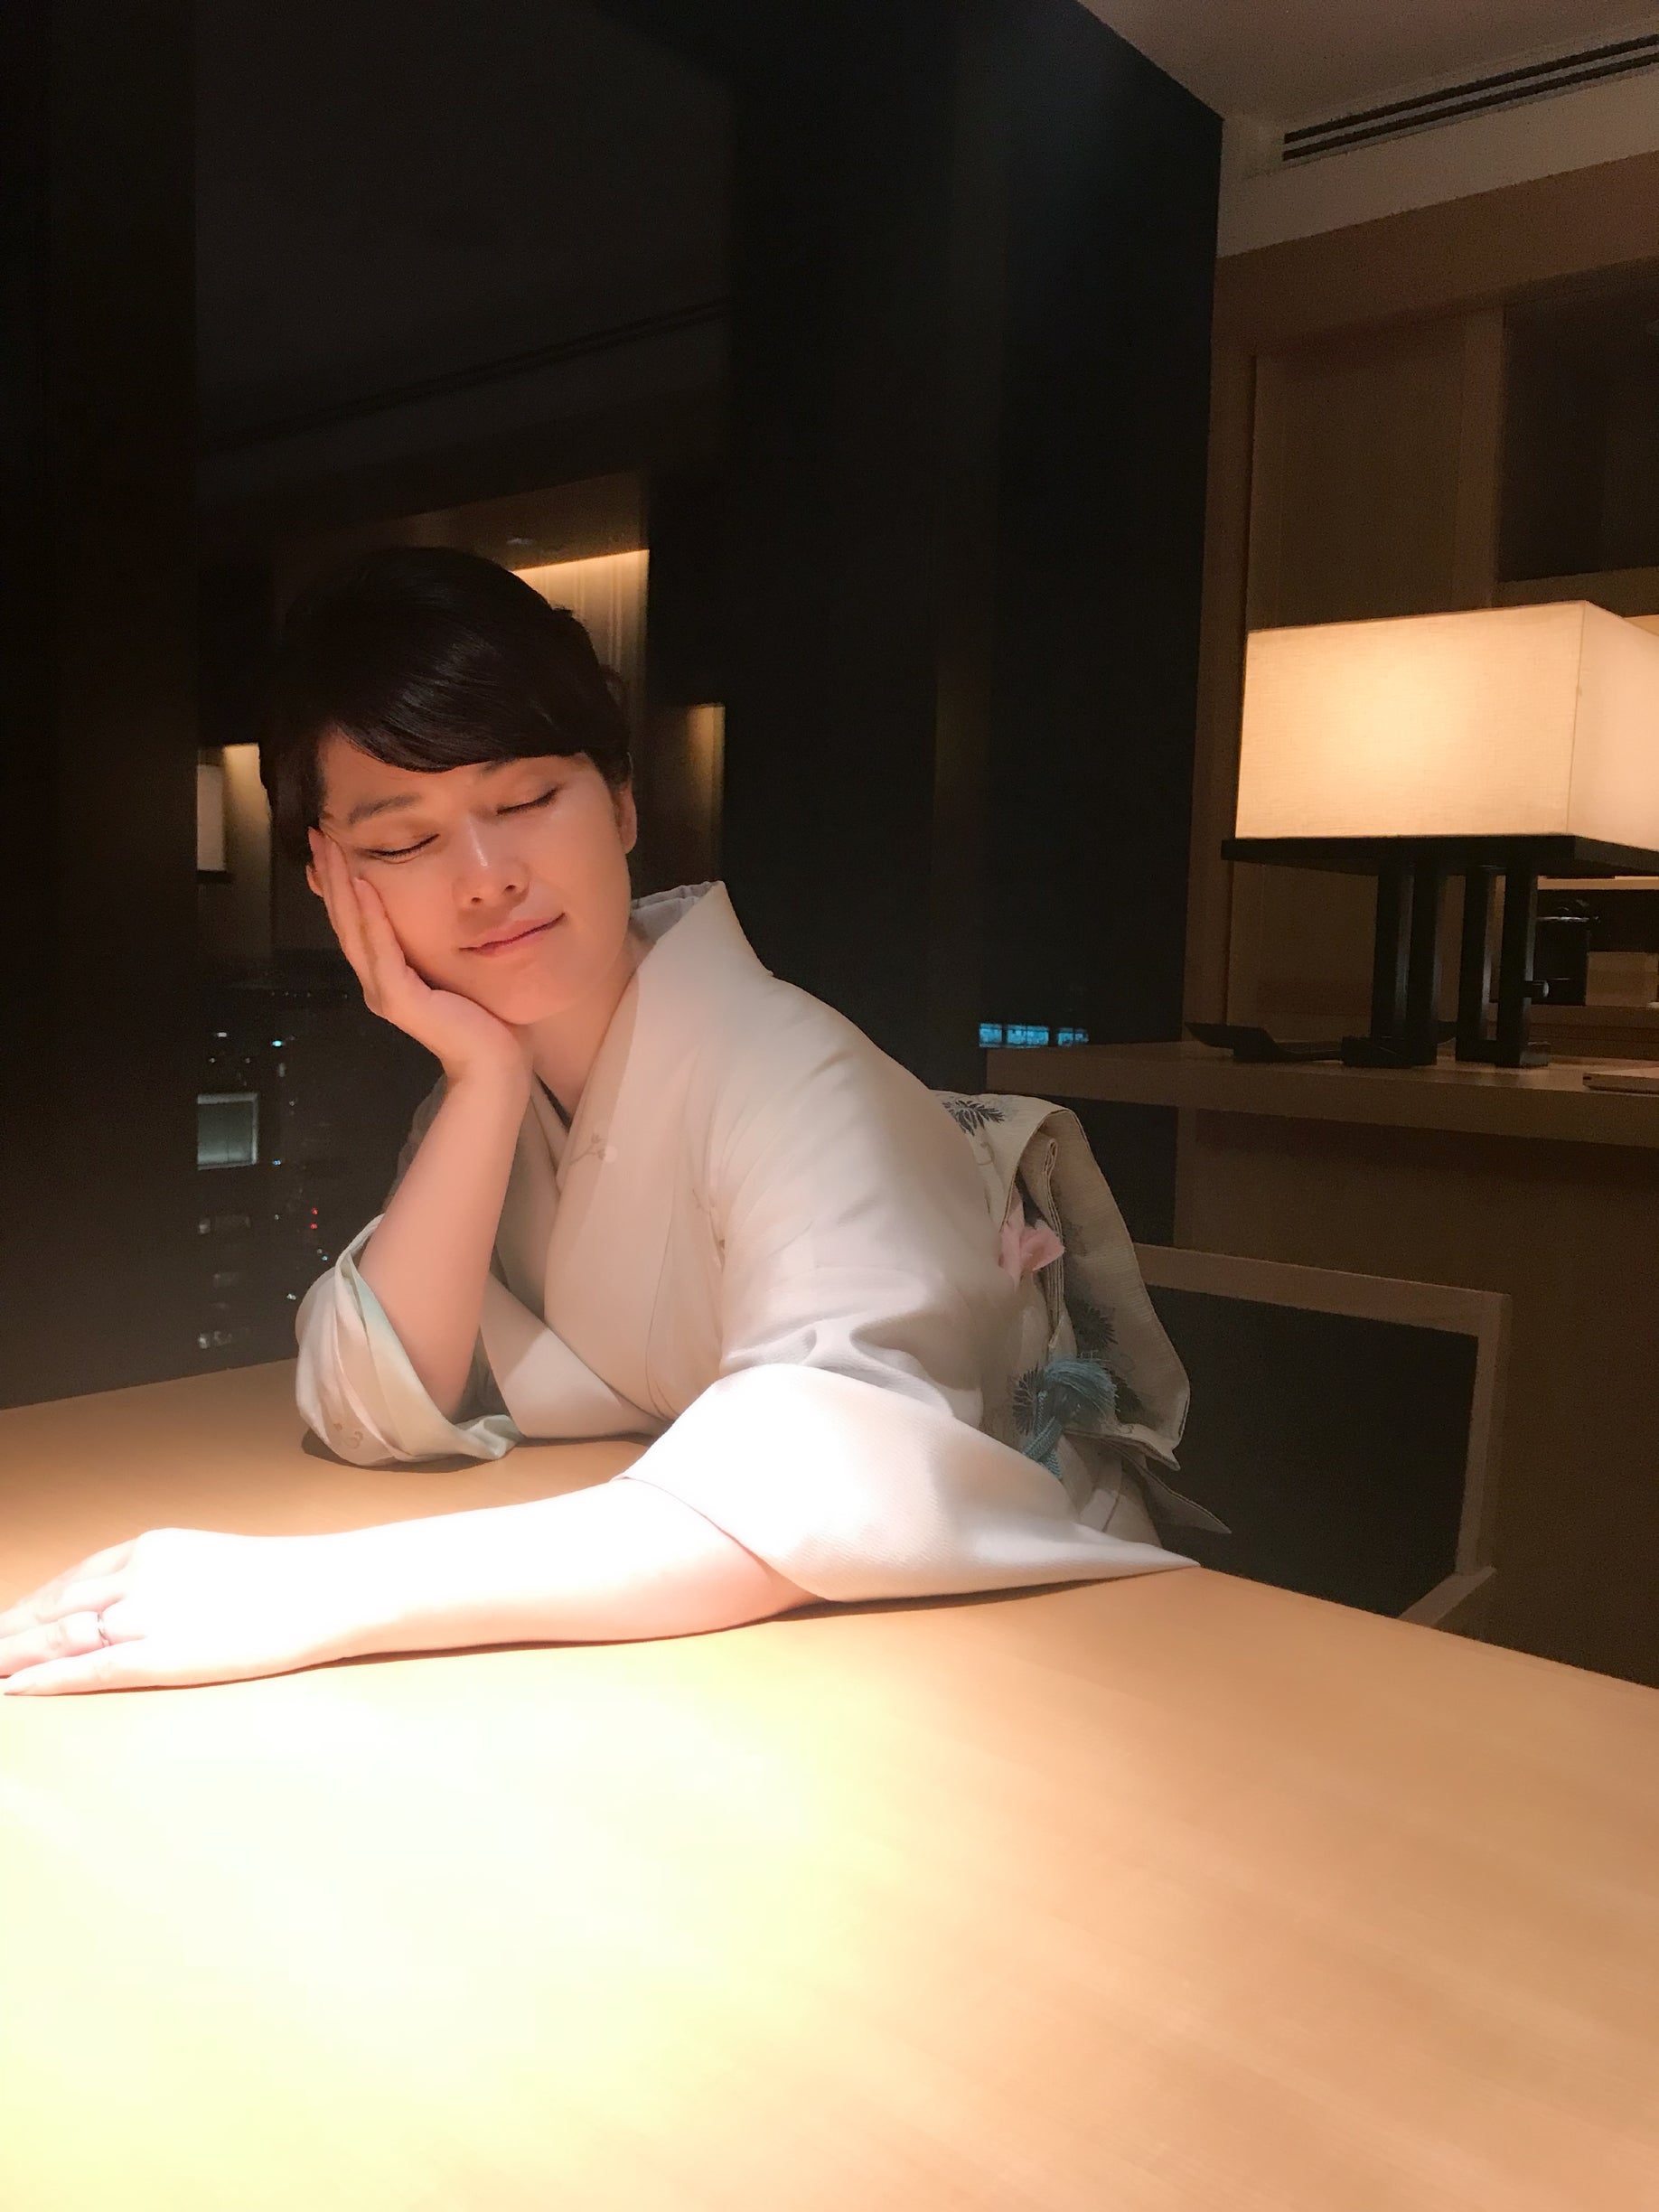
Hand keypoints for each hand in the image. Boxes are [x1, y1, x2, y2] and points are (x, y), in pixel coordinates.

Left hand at [0, 1528, 358, 1694]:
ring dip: (10, 1657)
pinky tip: (15, 1689)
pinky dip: (44, 1680)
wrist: (326, 1588)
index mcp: (149, 1548)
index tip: (4, 1625)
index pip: (69, 1581)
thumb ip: (162, 1578)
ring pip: (57, 1638)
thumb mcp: (209, 1560)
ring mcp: (146, 1615)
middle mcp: (137, 1576)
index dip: (28, 1608)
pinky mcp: (161, 1656)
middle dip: (6, 1634)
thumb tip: (129, 1607)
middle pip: (51, 1609)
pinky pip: (88, 1670)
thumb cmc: (282, 1579)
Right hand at [307, 828, 528, 1084]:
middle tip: (316, 834)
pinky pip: (382, 950)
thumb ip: (435, 942)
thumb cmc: (484, 1017)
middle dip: (330, 875)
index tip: (329, 843)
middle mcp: (377, 981)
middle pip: (346, 920)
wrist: (497, 1062)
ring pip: (355, 929)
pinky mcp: (399, 999)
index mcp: (387, 974)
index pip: (356, 921)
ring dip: (341, 886)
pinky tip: (363, 884)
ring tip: (328, 849)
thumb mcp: (453, 966)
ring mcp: (384, 991)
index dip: (339, 883)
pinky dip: (371, 916)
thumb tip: (439, 906)